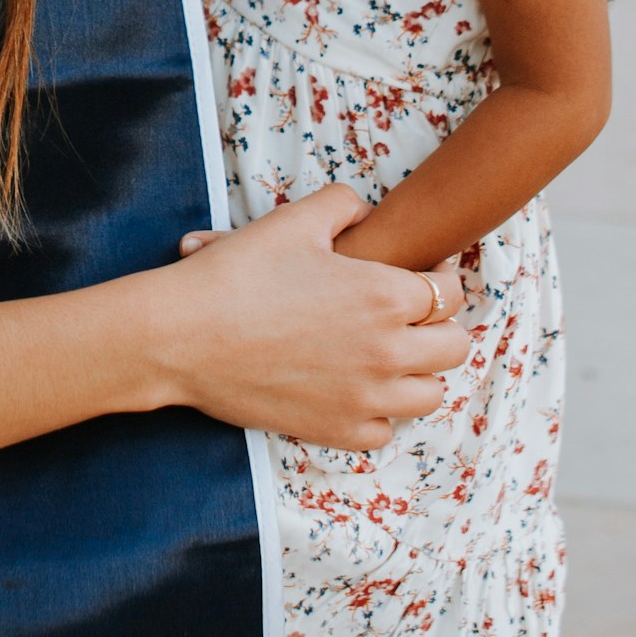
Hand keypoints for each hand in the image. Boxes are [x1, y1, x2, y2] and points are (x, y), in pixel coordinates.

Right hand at [160, 186, 466, 450]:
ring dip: (418, 373)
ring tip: (391, 355)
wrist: (180, 336)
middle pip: (455, 347)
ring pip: (431, 395)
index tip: (429, 274)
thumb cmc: (235, 274)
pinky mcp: (335, 430)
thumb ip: (344, 206)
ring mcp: (363, 397)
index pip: (450, 293)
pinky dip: (380, 412)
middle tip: (413, 316)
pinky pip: (386, 430)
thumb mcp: (294, 220)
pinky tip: (357, 388)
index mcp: (384, 295)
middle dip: (441, 327)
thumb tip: (367, 214)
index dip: (443, 279)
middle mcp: (386, 351)